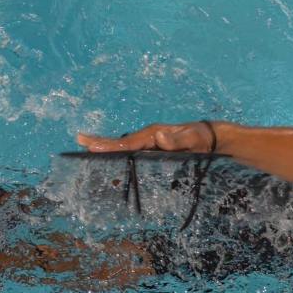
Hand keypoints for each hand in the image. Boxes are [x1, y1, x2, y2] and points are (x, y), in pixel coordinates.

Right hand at [76, 122, 214, 152]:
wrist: (213, 137)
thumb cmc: (204, 139)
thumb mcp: (193, 140)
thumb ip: (177, 140)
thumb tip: (159, 136)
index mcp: (153, 135)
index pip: (127, 143)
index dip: (110, 146)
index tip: (92, 147)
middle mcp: (149, 137)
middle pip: (121, 141)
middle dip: (101, 142)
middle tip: (79, 139)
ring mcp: (151, 142)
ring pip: (124, 146)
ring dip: (106, 147)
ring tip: (87, 146)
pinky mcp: (154, 149)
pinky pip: (132, 152)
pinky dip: (118, 152)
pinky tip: (112, 157)